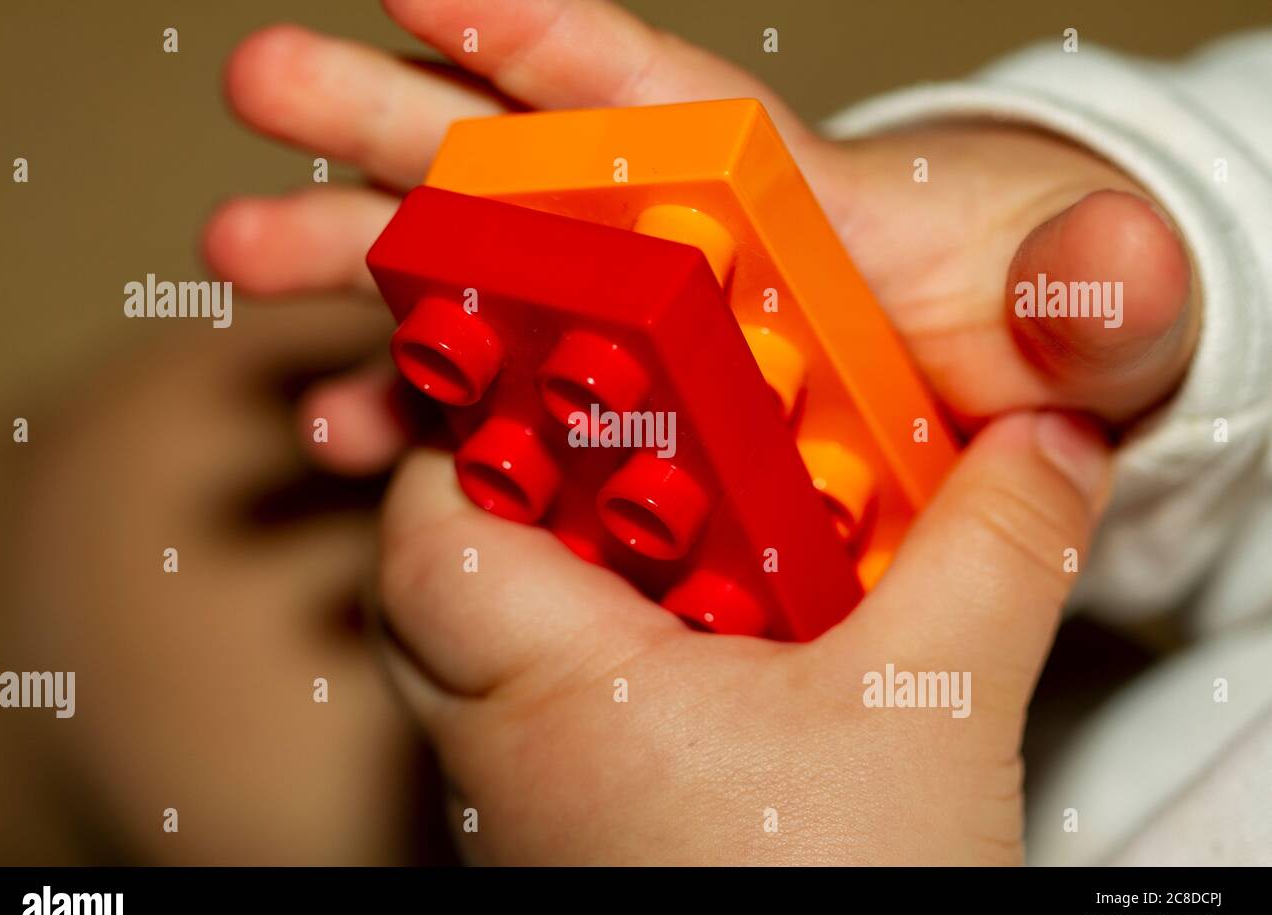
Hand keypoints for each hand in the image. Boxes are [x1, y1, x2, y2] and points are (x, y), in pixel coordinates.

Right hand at [203, 0, 1196, 473]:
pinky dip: (424, 417)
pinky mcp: (612, 410)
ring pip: (480, 282)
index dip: (546, 37)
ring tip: (245, 260)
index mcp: (780, 202)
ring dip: (362, 271)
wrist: (989, 400)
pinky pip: (497, 404)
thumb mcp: (1070, 308)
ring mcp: (632, 331)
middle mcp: (680, 248)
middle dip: (392, 124)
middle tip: (263, 86)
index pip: (659, 101)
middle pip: (521, 166)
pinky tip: (353, 434)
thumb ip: (1087, 294)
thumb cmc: (1016, 326)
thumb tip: (1112, 273)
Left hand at [375, 411, 1110, 863]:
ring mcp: (527, 811)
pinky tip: (714, 665)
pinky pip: (544, 730)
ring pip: (487, 662)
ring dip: (569, 591)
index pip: (431, 525)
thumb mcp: (933, 707)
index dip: (472, 435)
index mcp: (552, 690)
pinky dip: (608, 673)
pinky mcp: (573, 848)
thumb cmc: (834, 904)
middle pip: (443, 585)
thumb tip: (1038, 449)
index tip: (550, 382)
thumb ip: (986, 552)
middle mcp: (508, 753)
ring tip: (683, 544)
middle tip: (621, 453)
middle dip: (523, 502)